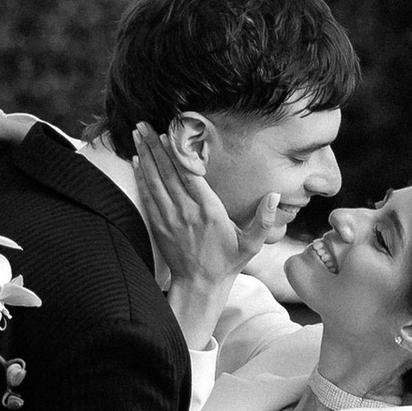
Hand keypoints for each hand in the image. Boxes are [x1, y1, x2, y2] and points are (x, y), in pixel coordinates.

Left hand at [130, 127, 243, 351]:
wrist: (200, 286)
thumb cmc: (227, 263)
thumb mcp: (252, 244)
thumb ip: (264, 220)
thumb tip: (275, 196)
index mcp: (210, 211)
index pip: (191, 175)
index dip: (179, 152)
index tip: (172, 132)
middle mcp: (187, 212)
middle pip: (168, 172)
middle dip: (155, 145)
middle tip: (145, 124)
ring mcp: (169, 219)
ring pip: (154, 180)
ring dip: (145, 156)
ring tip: (138, 134)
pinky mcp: (158, 226)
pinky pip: (147, 196)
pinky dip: (140, 177)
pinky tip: (136, 160)